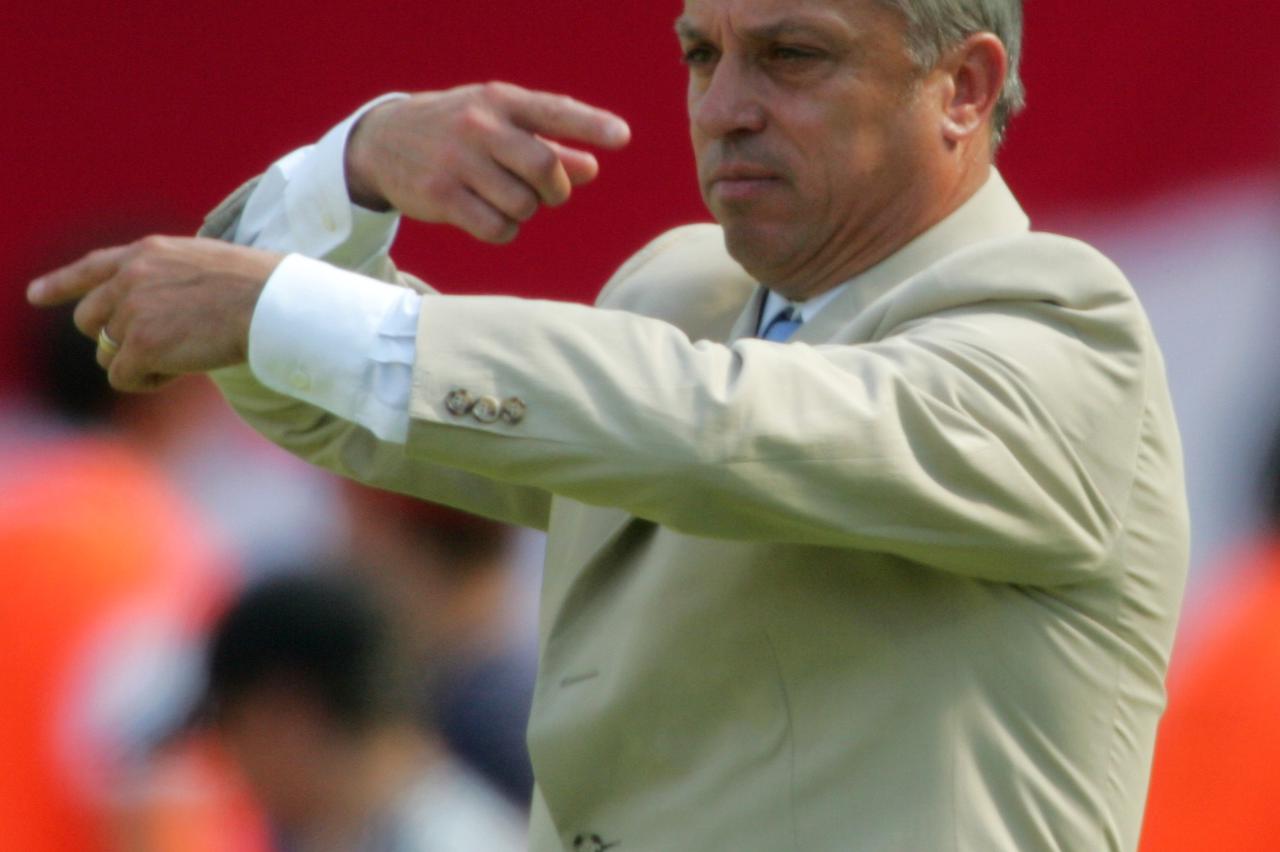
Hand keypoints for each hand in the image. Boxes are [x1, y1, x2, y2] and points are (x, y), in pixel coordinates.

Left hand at [26, 236, 283, 392]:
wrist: (270, 303)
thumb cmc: (256, 288)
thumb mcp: (203, 264)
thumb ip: (166, 278)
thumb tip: (147, 315)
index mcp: (147, 252)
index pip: (91, 267)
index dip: (60, 284)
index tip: (35, 296)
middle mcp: (130, 278)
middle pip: (90, 319)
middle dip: (114, 338)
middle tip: (157, 348)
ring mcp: (132, 311)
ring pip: (107, 352)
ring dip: (139, 361)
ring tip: (183, 355)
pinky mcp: (141, 345)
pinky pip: (123, 376)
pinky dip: (148, 381)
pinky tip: (180, 371)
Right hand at [345, 82, 630, 243]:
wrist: (383, 142)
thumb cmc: (458, 133)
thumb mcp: (498, 126)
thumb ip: (547, 144)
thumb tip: (591, 169)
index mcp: (499, 101)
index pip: (554, 110)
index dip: (590, 125)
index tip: (622, 137)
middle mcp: (478, 126)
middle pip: (544, 167)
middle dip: (556, 188)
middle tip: (548, 192)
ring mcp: (457, 162)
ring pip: (522, 205)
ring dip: (525, 211)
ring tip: (505, 199)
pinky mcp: (441, 197)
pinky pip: (497, 229)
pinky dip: (505, 231)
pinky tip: (489, 217)